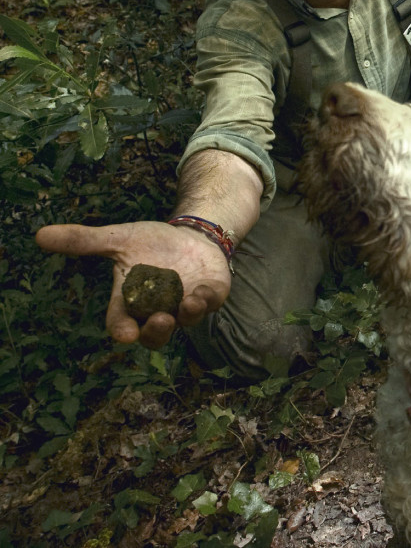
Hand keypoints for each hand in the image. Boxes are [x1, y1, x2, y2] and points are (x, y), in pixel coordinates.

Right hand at [35, 222, 232, 348]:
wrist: (190, 235)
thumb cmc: (151, 243)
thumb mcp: (118, 239)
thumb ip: (84, 241)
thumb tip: (40, 235)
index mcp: (132, 300)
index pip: (122, 322)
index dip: (122, 330)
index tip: (124, 335)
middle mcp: (159, 309)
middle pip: (155, 334)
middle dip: (156, 331)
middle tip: (159, 322)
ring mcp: (186, 304)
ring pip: (185, 322)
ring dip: (185, 317)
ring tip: (183, 308)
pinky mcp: (210, 295)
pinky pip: (210, 304)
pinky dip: (206, 301)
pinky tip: (202, 295)